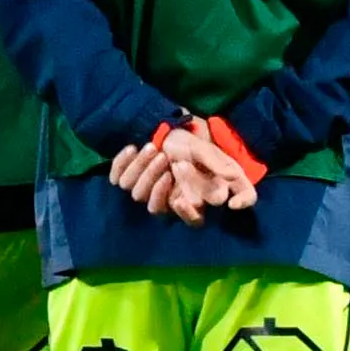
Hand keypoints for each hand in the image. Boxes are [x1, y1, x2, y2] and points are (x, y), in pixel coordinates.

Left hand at [113, 123, 256, 222]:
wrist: (167, 129)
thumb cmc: (190, 144)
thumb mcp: (205, 151)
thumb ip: (217, 165)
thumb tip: (231, 181)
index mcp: (189, 200)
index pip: (191, 221)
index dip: (185, 214)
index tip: (181, 200)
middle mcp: (165, 201)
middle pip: (155, 207)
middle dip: (158, 181)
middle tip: (166, 158)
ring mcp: (144, 191)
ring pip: (136, 193)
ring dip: (143, 168)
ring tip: (153, 147)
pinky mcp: (126, 179)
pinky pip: (118, 178)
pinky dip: (123, 162)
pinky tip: (133, 148)